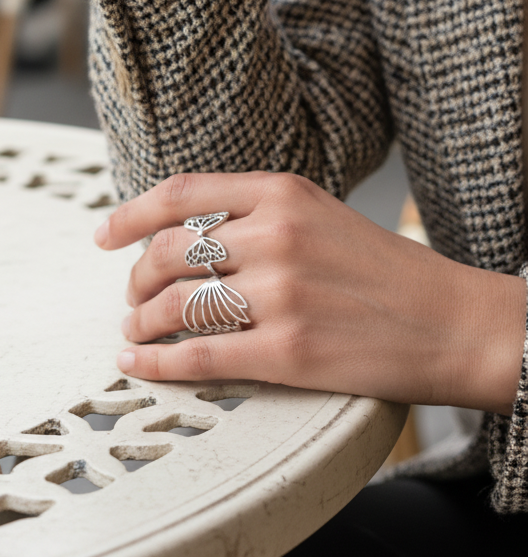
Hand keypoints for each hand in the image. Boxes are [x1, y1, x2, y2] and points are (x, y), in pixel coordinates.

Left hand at [95, 172, 525, 413]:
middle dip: (134, 280)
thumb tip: (186, 236)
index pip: (181, 194)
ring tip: (136, 332)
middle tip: (131, 298)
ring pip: (174, 306)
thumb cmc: (386, 270)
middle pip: (167, 253)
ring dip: (140, 322)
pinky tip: (138, 363)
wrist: (453, 322)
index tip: (103, 235)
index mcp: (284, 192)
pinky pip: (196, 356)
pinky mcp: (286, 352)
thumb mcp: (323, 215)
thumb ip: (258, 214)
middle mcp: (276, 235)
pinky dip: (155, 362)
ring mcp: (281, 294)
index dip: (130, 215)